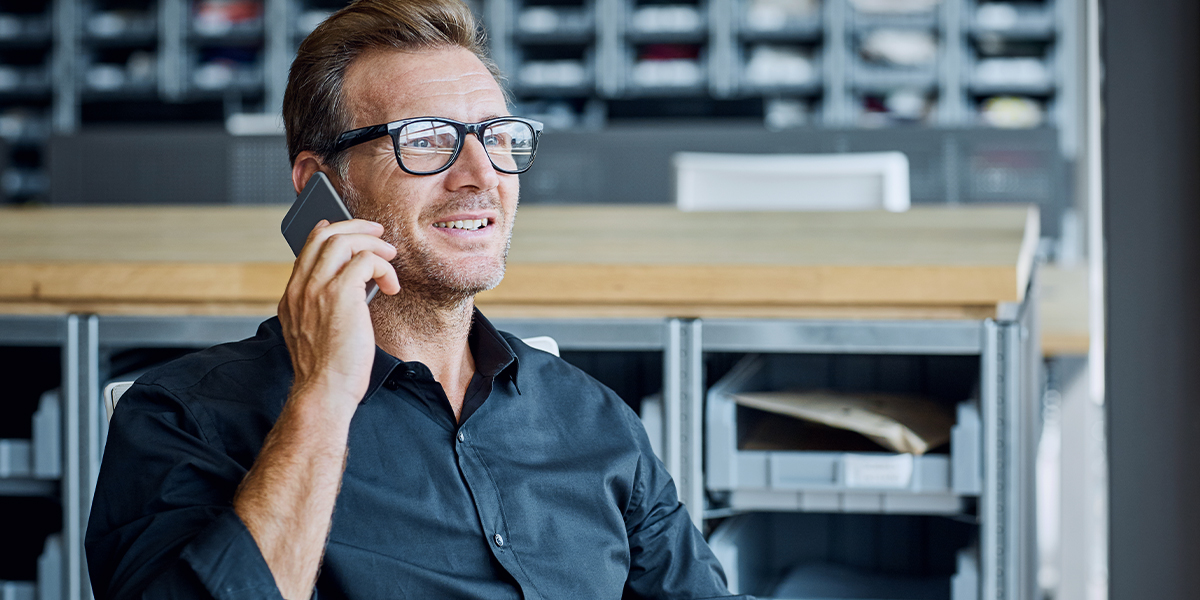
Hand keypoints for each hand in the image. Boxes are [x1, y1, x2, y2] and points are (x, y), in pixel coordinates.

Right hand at [277, 219, 399, 417]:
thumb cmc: (327, 370)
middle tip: (378, 233)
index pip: (307, 248)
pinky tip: (391, 286)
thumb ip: (323, 307)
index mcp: (292, 296)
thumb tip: (354, 286)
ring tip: (390, 258)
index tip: (347, 228)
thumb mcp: (316, 333)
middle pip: (325, 235)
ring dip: (373, 244)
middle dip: (356, 227)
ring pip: (344, 241)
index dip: (329, 231)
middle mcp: (301, 288)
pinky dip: (384, 268)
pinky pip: (366, 261)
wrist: (324, 391)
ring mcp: (317, 289)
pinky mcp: (340, 294)